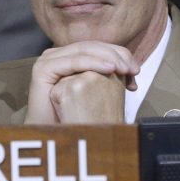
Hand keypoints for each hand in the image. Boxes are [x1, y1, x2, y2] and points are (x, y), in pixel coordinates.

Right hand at [24, 41, 139, 124]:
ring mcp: (48, 59)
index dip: (119, 54)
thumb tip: (133, 69)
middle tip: (133, 69)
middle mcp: (58, 54)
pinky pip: (73, 62)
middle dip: (116, 55)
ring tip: (124, 69)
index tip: (136, 70)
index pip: (97, 47)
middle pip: (91, 46)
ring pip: (83, 51)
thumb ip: (111, 76)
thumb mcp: (97, 91)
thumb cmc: (76, 116)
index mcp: (69, 56)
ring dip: (107, 57)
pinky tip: (109, 69)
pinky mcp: (43, 68)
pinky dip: (93, 63)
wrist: (53, 134)